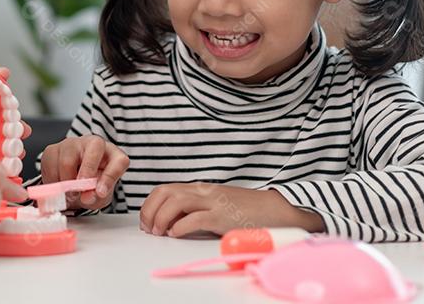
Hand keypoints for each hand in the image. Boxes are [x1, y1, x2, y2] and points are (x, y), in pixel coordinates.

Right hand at [40, 135, 129, 209]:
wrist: (74, 182)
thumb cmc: (92, 186)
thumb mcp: (99, 196)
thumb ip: (96, 196)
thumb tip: (87, 196)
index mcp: (112, 155)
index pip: (118, 161)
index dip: (109, 177)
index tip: (100, 193)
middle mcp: (94, 144)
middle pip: (93, 148)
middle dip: (85, 172)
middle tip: (78, 192)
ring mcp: (72, 143)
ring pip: (67, 160)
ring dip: (65, 183)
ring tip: (68, 194)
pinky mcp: (53, 149)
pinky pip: (50, 164)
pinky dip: (52, 181)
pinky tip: (58, 187)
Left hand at [138, 183, 324, 236]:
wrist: (277, 209)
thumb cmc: (247, 210)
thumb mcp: (218, 204)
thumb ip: (198, 208)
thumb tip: (175, 222)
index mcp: (201, 189)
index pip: (166, 188)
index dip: (150, 203)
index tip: (146, 219)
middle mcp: (204, 192)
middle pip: (165, 192)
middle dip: (150, 209)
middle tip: (148, 228)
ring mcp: (214, 202)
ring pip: (176, 202)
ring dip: (161, 218)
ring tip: (159, 232)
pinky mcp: (223, 216)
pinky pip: (195, 218)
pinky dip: (180, 227)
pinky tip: (175, 235)